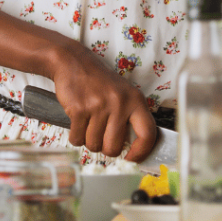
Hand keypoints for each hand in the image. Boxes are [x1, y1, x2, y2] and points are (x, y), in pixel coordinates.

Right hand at [49, 43, 156, 161]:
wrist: (74, 63)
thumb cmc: (99, 82)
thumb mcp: (123, 93)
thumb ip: (130, 117)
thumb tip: (132, 149)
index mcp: (135, 100)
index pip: (148, 133)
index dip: (141, 152)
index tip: (132, 158)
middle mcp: (120, 103)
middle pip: (114, 147)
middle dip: (105, 148)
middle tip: (101, 137)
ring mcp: (99, 106)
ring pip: (94, 145)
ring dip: (88, 140)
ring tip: (89, 124)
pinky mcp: (79, 109)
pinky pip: (77, 138)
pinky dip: (75, 136)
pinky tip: (78, 122)